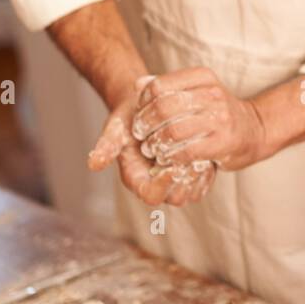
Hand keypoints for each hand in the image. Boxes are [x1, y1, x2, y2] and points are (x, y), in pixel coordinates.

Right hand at [87, 76, 214, 206]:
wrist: (145, 106)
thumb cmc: (128, 118)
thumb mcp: (116, 128)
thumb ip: (107, 145)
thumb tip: (93, 164)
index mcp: (136, 178)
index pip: (151, 194)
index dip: (163, 184)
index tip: (173, 165)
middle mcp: (155, 183)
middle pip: (175, 197)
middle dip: (186, 181)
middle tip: (197, 162)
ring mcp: (173, 180)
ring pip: (192, 191)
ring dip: (200, 177)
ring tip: (206, 157)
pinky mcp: (189, 172)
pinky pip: (203, 181)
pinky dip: (208, 170)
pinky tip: (211, 154)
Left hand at [131, 67, 270, 172]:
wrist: (254, 129)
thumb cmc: (218, 111)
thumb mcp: (197, 90)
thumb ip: (169, 87)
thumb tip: (138, 85)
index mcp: (203, 76)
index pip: (159, 86)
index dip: (143, 102)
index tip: (140, 114)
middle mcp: (213, 94)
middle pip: (164, 108)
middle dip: (145, 124)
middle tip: (140, 134)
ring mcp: (220, 118)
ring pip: (173, 131)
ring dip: (156, 143)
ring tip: (151, 148)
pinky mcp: (224, 142)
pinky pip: (187, 151)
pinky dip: (171, 156)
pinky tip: (167, 157)